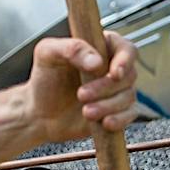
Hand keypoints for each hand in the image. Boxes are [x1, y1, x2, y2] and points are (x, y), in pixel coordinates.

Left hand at [25, 29, 139, 140]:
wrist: (39, 113)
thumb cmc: (44, 79)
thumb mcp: (47, 54)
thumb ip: (71, 49)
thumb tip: (97, 62)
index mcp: (101, 47)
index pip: (126, 49)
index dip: (125, 60)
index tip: (114, 73)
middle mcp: (112, 68)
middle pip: (128, 75)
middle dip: (106, 88)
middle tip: (81, 95)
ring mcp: (116, 91)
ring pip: (128, 97)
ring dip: (107, 106)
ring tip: (86, 112)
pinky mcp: (116, 111)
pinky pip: (130, 115)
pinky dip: (119, 120)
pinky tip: (105, 123)